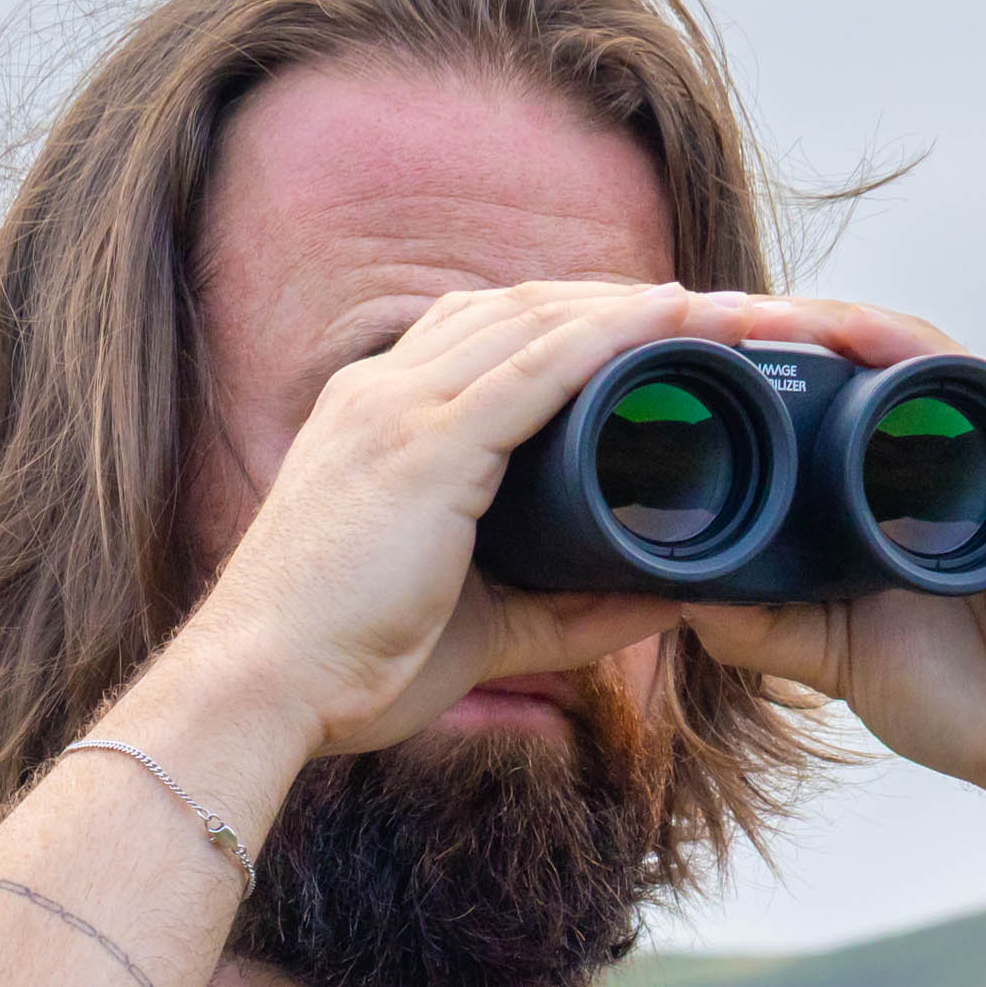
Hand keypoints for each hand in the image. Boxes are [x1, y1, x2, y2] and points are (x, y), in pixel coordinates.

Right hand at [168, 280, 720, 755]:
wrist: (260, 686)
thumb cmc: (346, 662)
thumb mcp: (476, 626)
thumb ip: (564, 612)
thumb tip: (658, 606)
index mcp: (376, 417)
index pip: (487, 333)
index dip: (575, 320)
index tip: (657, 332)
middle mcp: (383, 390)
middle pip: (523, 308)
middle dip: (622, 300)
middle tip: (718, 311)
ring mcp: (400, 408)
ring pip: (540, 321)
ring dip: (639, 307)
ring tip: (725, 309)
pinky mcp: (426, 446)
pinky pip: (539, 367)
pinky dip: (613, 336)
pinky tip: (675, 319)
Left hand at [673, 299, 985, 806]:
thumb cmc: (968, 698)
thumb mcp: (836, 657)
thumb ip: (765, 624)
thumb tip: (677, 589)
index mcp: (890, 491)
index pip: (816, 406)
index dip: (752, 377)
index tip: (673, 364)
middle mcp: (942, 455)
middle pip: (854, 361)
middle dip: (776, 330)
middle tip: (692, 319)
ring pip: (904, 353)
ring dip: (829, 324)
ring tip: (755, 315)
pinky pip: (973, 384)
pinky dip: (910, 352)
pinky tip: (858, 336)